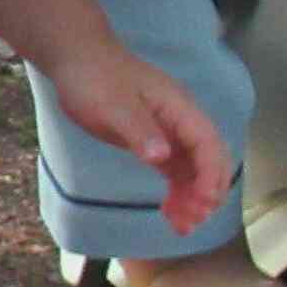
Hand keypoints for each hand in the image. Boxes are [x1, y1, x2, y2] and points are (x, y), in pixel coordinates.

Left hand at [42, 40, 231, 236]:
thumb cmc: (95, 77)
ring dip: (193, 197)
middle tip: (191, 222)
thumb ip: (139, 130)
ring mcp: (168, 131)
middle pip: (208, 159)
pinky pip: (175, 170)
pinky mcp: (152, 140)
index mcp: (179, 108)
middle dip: (206, 192)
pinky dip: (177, 191)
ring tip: (182, 226)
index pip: (207, 144)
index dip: (210, 175)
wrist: (75, 59)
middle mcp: (181, 120)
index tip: (203, 202)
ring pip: (193, 169)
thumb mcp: (113, 105)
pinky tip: (172, 212)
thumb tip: (162, 156)